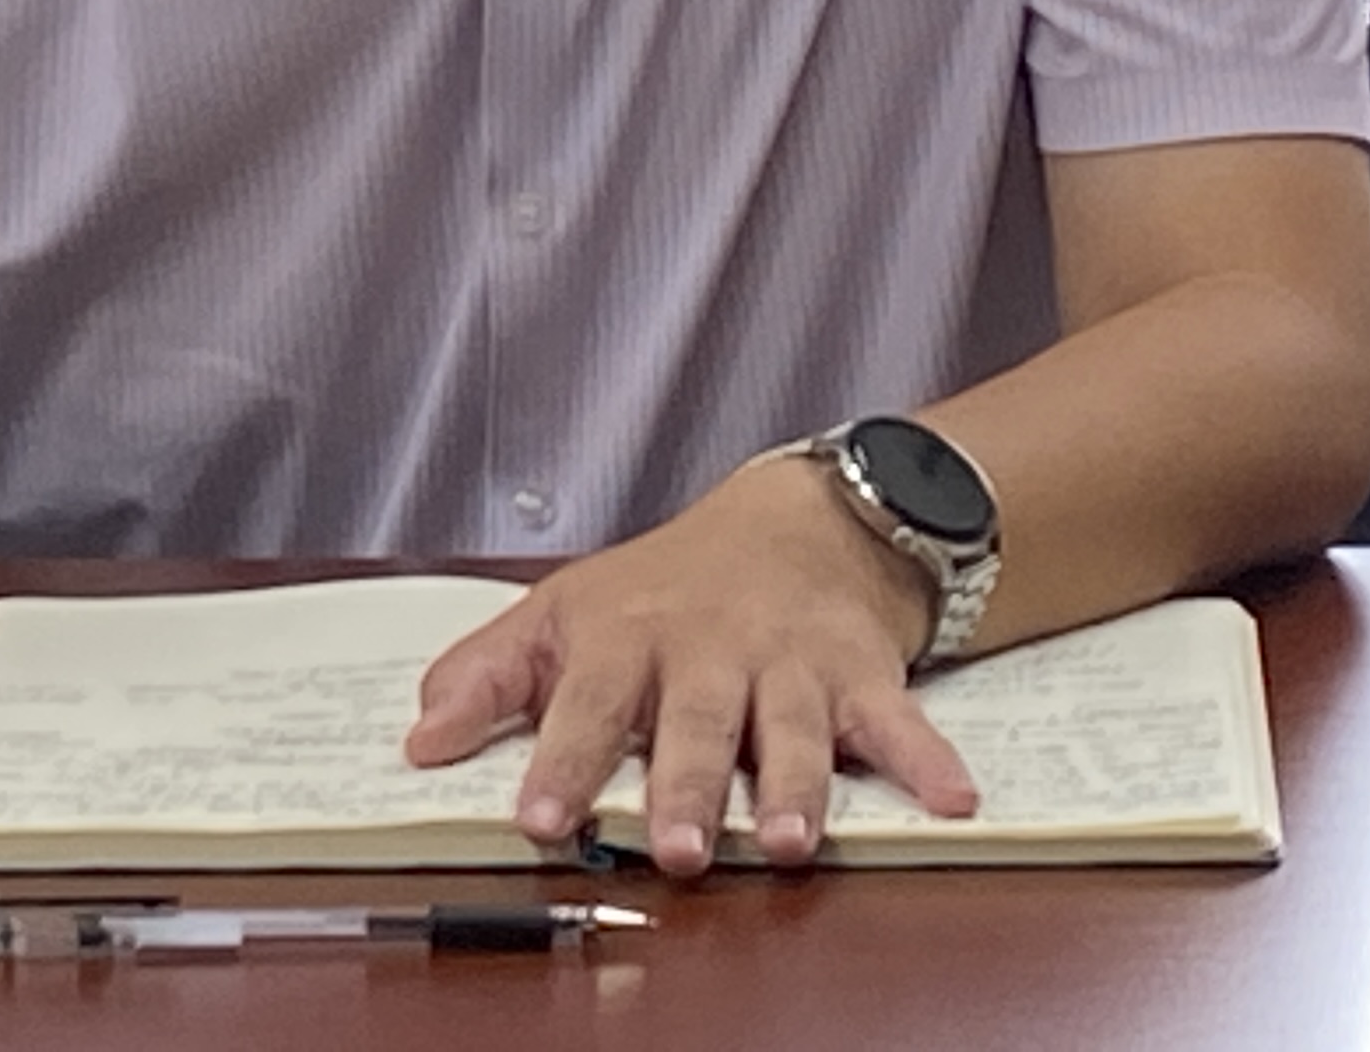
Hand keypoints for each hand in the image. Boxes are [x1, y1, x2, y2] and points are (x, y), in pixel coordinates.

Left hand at [401, 456, 977, 876]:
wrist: (796, 519)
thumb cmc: (667, 586)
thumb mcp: (563, 612)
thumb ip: (489, 676)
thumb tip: (418, 739)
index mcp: (629, 638)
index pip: (586, 700)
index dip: (561, 760)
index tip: (539, 818)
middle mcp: (712, 649)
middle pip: (696, 721)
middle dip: (687, 784)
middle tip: (675, 849)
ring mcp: (791, 661)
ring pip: (792, 727)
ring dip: (794, 784)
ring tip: (789, 842)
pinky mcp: (860, 672)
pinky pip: (899, 718)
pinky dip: (928, 757)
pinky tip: (951, 798)